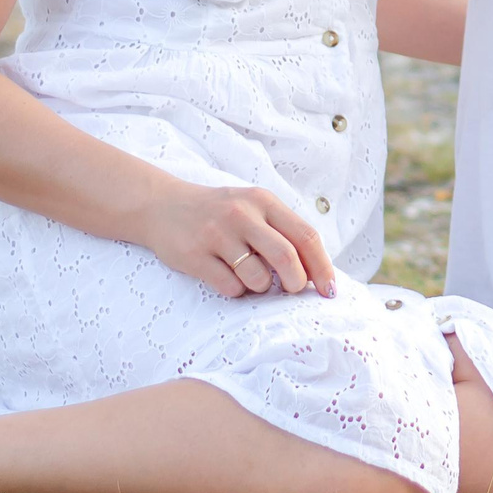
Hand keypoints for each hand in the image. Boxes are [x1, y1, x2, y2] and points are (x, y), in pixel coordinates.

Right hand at [139, 179, 335, 298]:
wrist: (162, 205)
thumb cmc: (219, 213)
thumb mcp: (253, 208)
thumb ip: (282, 232)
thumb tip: (316, 272)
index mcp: (263, 202)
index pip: (305, 236)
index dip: (322, 267)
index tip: (329, 290)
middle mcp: (242, 215)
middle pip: (286, 258)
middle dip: (296, 283)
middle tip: (290, 290)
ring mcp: (217, 235)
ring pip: (258, 278)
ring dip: (260, 287)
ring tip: (248, 276)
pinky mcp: (195, 256)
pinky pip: (230, 287)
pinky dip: (235, 290)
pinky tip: (225, 275)